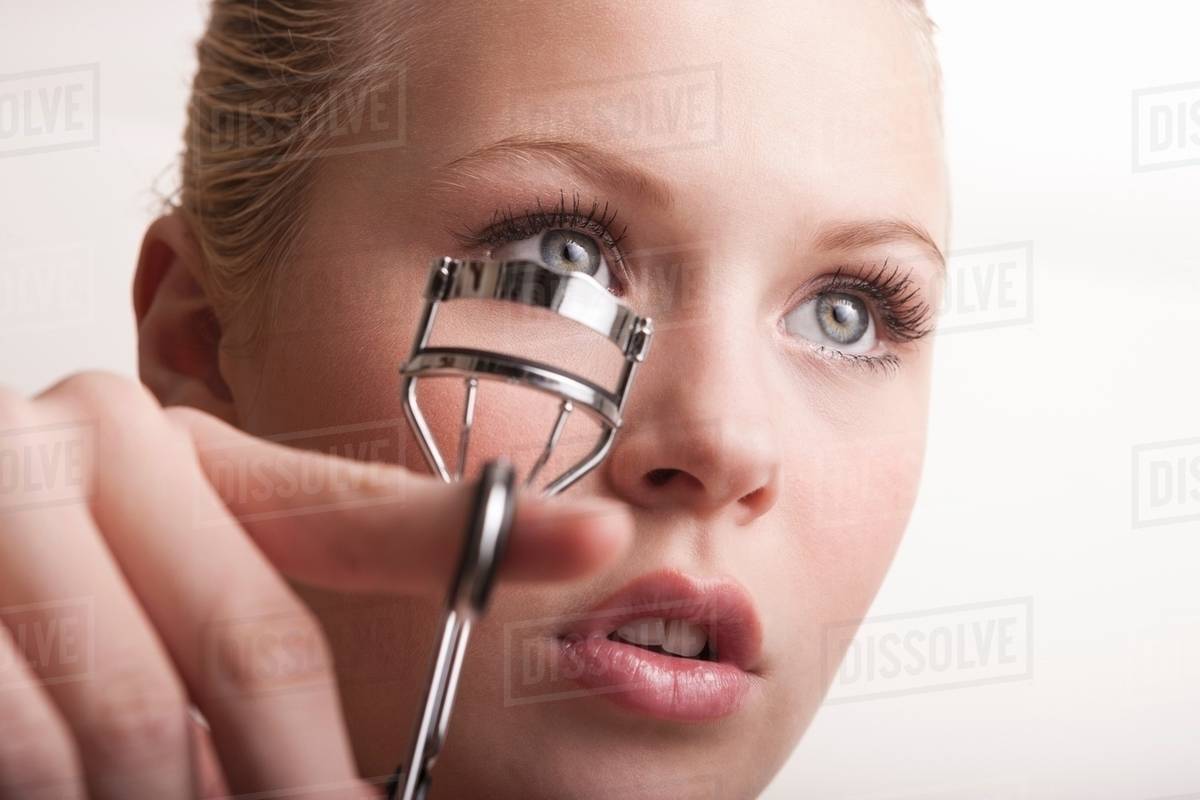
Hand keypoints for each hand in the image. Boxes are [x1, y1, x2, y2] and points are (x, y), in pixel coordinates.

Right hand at [0, 371, 632, 798]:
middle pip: (248, 653)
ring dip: (178, 797)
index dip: (483, 536)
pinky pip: (33, 743)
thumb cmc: (30, 590)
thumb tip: (460, 656)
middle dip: (298, 780)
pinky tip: (97, 790)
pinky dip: (73, 792)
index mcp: (169, 443)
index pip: (350, 512)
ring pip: (132, 727)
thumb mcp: (174, 571)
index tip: (600, 540)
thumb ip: (285, 608)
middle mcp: (81, 447)